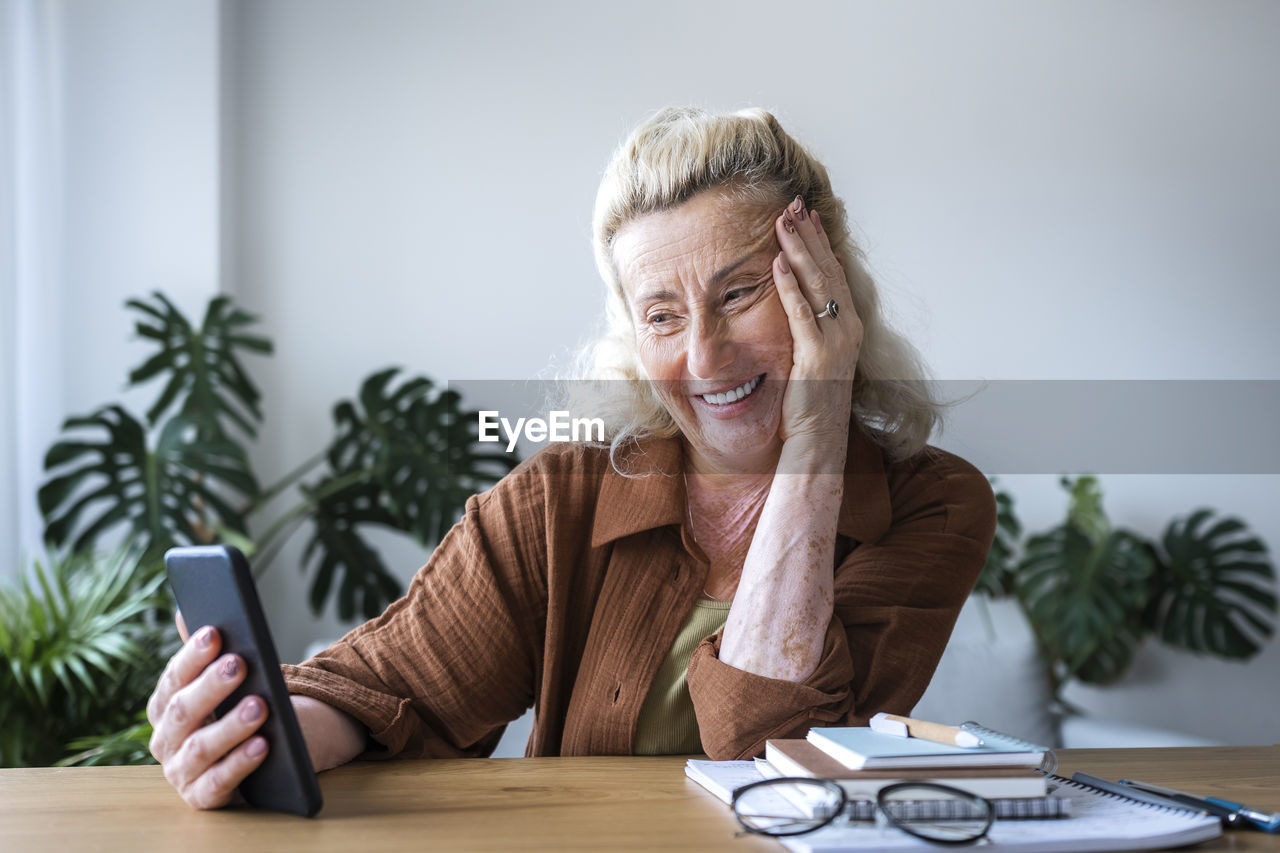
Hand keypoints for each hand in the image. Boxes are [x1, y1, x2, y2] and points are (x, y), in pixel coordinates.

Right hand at [147, 611, 269, 809]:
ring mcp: (181, 773)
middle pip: (183, 712)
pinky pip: (219, 783)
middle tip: (239, 663)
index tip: (215, 632)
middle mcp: (165, 741)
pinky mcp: (203, 798)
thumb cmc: (234, 712)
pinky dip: (240, 764)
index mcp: (165, 707)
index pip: (173, 678)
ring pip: (201, 748)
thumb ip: (206, 651)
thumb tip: (184, 609)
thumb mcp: (223, 682)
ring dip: (230, 726)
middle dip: (211, 686)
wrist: (254, 761)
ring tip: (261, 705)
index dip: (192, 656)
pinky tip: (264, 745)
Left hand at [772, 195, 862, 446]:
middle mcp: (848, 329)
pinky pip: (801, 313)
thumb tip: (804, 297)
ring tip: (783, 222)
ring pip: (817, 285)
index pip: (834, 273)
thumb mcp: (814, 355)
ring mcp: (835, 342)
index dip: (820, 242)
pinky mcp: (816, 357)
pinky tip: (777, 263)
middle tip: (793, 204)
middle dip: (810, 236)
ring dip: (799, 250)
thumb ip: (812, 325)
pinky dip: (789, 286)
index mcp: (848, 326)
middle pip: (828, 270)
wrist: (817, 440)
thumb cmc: (810, 401)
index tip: (806, 215)